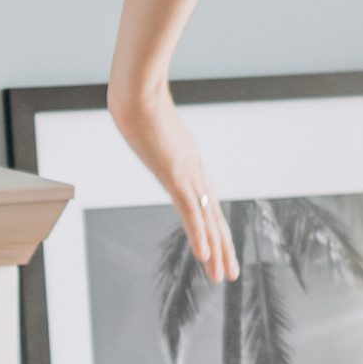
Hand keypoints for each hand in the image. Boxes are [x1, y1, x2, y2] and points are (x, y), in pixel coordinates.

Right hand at [110, 83, 236, 285]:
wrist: (136, 88)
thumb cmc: (135, 97)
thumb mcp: (143, 118)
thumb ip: (145, 124)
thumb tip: (132, 113)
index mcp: (187, 159)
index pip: (203, 199)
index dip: (212, 224)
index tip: (218, 244)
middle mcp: (192, 169)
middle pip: (212, 214)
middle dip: (222, 245)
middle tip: (230, 272)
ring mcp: (186, 173)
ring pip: (207, 219)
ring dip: (217, 250)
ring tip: (224, 275)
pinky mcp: (176, 175)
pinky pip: (191, 213)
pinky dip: (200, 236)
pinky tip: (207, 256)